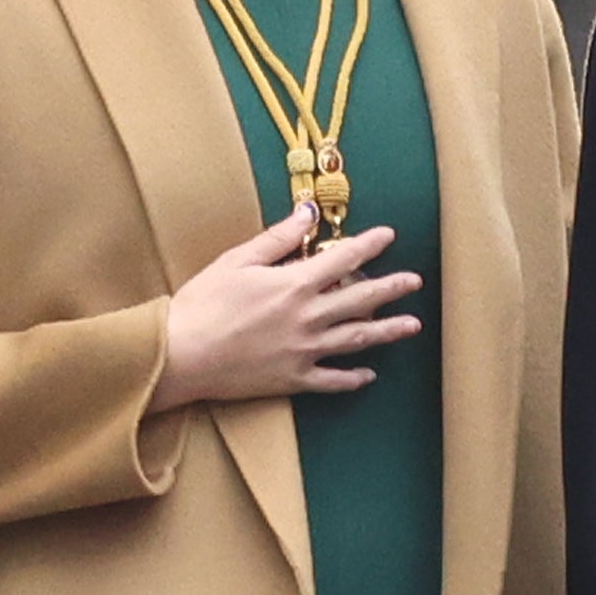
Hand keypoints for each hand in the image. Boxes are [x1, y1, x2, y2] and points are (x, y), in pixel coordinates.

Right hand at [153, 206, 423, 410]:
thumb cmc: (203, 303)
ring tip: (412, 325)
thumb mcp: (238, 261)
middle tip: (415, 282)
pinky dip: (353, 378)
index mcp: (295, 285)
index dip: (369, 245)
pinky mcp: (292, 380)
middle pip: (361, 301)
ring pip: (356, 340)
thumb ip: (278, 239)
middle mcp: (308, 318)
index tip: (389, 235)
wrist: (180, 354)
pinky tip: (369, 374)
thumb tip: (307, 214)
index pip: (343, 259)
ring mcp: (304, 351)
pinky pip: (332, 381)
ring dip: (387, 332)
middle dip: (391, 288)